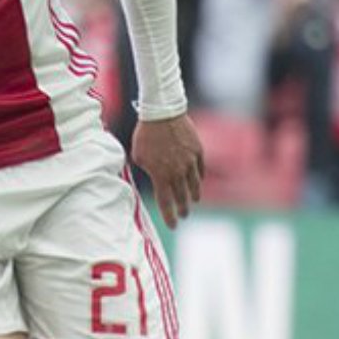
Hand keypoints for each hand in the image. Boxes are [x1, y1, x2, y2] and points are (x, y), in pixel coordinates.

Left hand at [131, 114, 204, 228]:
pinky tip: (198, 181)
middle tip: (183, 215)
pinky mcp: (197, 151)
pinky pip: (200, 169)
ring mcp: (190, 162)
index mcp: (161, 175)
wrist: (162, 112)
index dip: (169, 216)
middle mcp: (178, 172)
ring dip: (193, 195)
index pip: (166, 202)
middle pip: (182, 196)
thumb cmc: (145, 134)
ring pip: (194, 184)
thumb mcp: (138, 156)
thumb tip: (153, 176)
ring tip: (193, 201)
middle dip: (182, 208)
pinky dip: (198, 177)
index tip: (173, 226)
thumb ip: (147, 170)